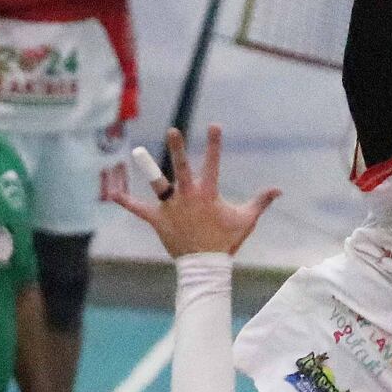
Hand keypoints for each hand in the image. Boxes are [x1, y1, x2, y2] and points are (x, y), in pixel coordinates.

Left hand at [112, 125, 281, 256]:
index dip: (214, 144)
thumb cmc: (226, 241)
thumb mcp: (246, 220)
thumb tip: (279, 190)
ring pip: (159, 184)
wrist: (205, 266)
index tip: (214, 125)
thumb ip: (261, 202)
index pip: (213, 164)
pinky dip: (127, 202)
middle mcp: (188, 197)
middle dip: (177, 149)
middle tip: (173, 130)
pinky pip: (140, 210)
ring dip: (149, 169)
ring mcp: (172, 208)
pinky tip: (112, 194)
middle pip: (182, 169)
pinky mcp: (158, 220)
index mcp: (208, 194)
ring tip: (138, 152)